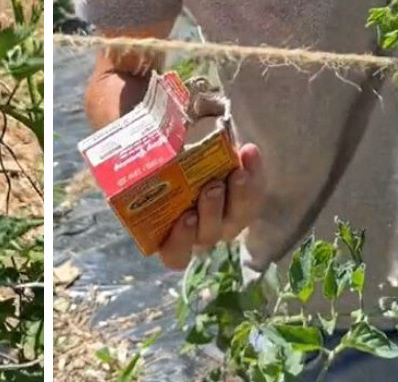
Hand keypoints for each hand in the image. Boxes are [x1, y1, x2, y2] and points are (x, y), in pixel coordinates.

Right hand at [158, 143, 263, 270]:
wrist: (191, 149)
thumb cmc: (162, 164)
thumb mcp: (152, 164)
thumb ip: (148, 163)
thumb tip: (142, 145)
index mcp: (171, 234)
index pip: (175, 254)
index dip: (180, 241)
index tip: (184, 217)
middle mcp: (201, 232)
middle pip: (209, 234)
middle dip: (211, 211)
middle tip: (212, 187)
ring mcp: (227, 220)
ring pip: (237, 219)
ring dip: (239, 196)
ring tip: (237, 172)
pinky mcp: (248, 201)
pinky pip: (255, 193)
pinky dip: (254, 172)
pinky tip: (249, 152)